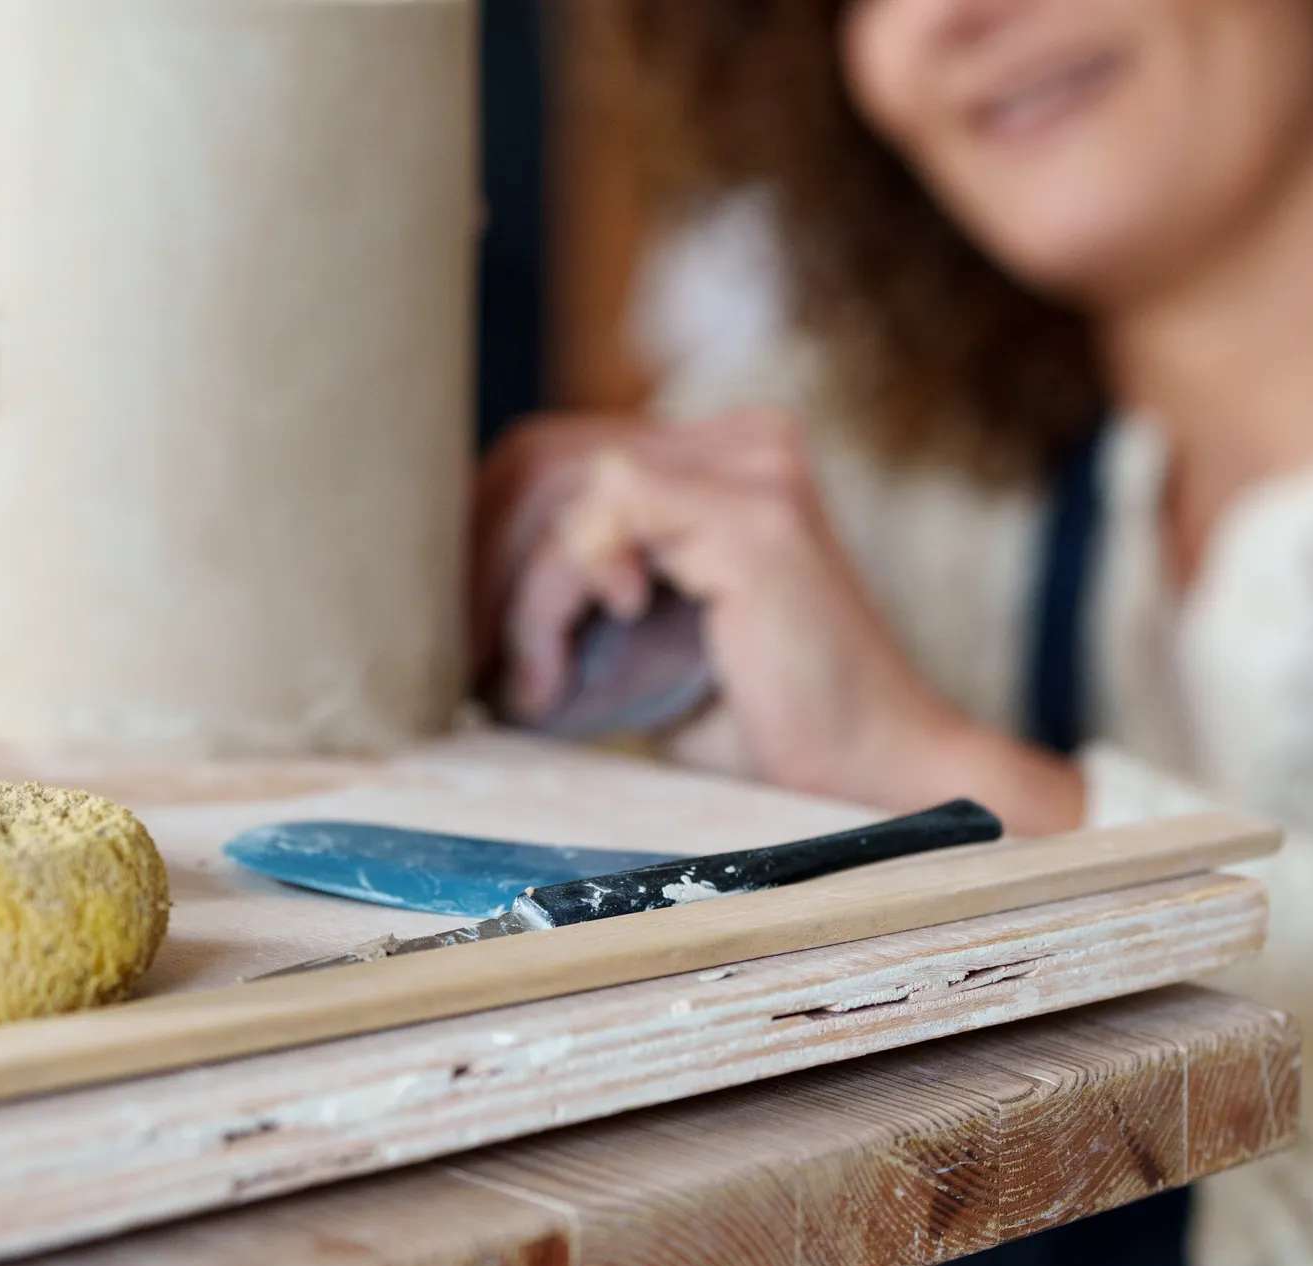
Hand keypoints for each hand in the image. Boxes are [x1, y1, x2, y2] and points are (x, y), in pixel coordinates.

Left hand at [477, 409, 1084, 829]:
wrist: (869, 778)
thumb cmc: (758, 721)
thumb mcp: (644, 635)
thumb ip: (580, 582)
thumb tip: (443, 579)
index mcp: (718, 454)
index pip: (553, 453)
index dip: (481, 533)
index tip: (454, 629)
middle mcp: (742, 439)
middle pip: (543, 455)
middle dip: (480, 564)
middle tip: (467, 664)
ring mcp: (754, 466)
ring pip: (564, 488)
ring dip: (524, 598)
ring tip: (533, 688)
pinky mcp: (756, 515)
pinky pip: (606, 514)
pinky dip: (570, 586)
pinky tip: (596, 652)